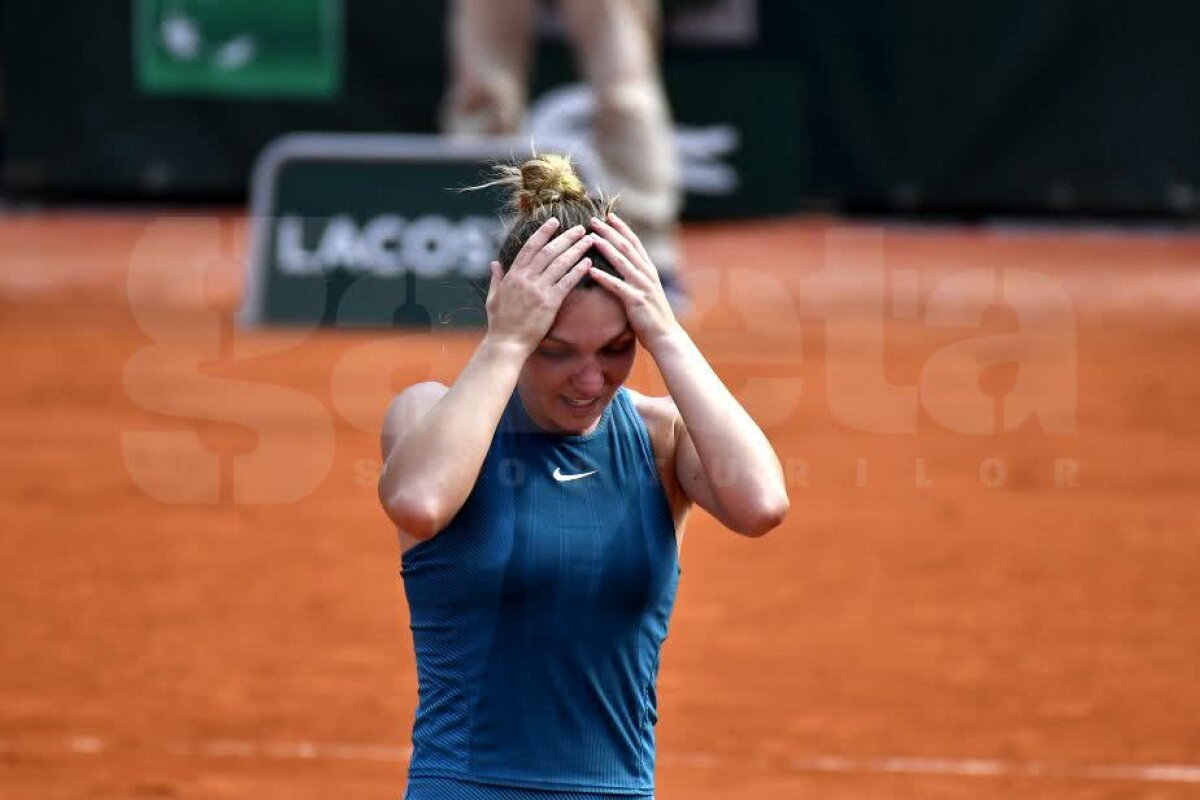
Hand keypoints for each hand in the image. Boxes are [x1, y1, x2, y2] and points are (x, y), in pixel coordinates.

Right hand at [484, 217, 593, 355]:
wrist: (506, 344)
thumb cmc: (499, 323)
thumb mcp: (493, 297)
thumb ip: (496, 278)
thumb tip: (494, 263)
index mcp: (513, 275)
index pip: (530, 247)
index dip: (543, 232)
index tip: (554, 221)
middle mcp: (526, 278)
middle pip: (549, 251)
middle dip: (566, 237)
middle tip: (581, 228)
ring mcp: (538, 290)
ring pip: (560, 263)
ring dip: (576, 249)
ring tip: (589, 240)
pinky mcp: (549, 303)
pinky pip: (566, 282)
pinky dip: (578, 271)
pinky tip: (588, 262)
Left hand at [586, 213, 680, 350]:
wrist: (665, 336)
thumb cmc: (652, 316)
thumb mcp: (646, 291)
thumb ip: (636, 277)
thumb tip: (622, 267)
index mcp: (649, 269)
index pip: (634, 242)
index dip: (622, 227)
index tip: (608, 215)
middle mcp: (646, 274)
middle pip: (626, 246)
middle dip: (609, 231)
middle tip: (593, 220)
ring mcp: (642, 286)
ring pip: (622, 261)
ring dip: (605, 247)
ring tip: (590, 238)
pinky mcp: (636, 301)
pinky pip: (617, 286)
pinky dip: (603, 276)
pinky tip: (590, 270)